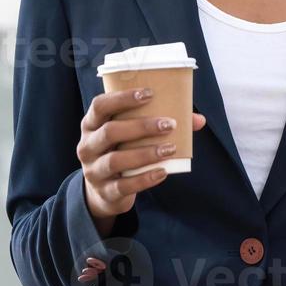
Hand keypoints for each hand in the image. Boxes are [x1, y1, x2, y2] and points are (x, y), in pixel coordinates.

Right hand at [75, 88, 204, 242]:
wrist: (104, 192)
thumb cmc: (122, 151)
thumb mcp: (131, 135)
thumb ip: (159, 122)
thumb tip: (198, 120)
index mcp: (92, 124)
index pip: (100, 105)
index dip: (122, 98)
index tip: (149, 93)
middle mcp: (87, 146)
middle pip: (110, 131)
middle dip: (141, 127)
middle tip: (169, 124)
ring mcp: (93, 170)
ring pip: (115, 160)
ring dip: (146, 153)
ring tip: (171, 148)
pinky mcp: (104, 192)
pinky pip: (124, 186)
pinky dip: (145, 179)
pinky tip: (163, 172)